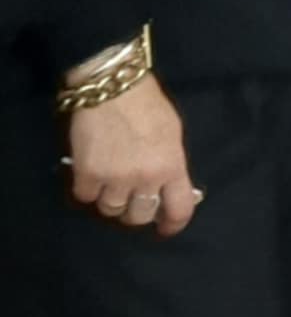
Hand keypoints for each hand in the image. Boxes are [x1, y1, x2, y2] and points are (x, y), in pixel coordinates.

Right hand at [65, 73, 201, 235]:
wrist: (113, 87)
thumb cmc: (149, 106)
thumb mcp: (173, 135)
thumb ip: (171, 165)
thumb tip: (168, 188)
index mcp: (172, 167)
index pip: (178, 209)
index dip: (172, 224)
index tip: (166, 228)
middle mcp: (145, 178)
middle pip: (139, 216)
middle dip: (137, 211)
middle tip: (132, 199)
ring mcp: (114, 178)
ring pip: (110, 209)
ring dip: (111, 200)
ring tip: (111, 183)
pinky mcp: (87, 173)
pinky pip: (86, 197)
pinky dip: (88, 190)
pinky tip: (92, 175)